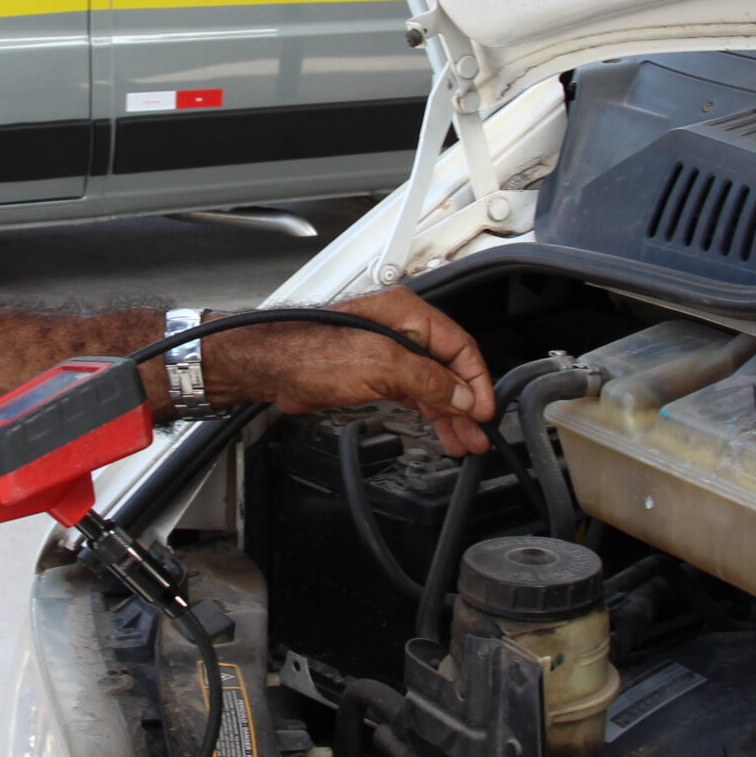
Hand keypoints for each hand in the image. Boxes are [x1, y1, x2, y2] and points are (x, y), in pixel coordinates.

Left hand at [202, 288, 494, 453]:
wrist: (272, 365)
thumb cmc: (311, 352)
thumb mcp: (382, 366)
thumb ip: (428, 382)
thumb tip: (462, 397)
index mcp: (408, 315)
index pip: (460, 347)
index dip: (476, 382)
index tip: (483, 411)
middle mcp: (401, 329)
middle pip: (448, 369)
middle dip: (465, 404)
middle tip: (477, 435)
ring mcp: (388, 351)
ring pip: (432, 385)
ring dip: (449, 414)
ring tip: (463, 441)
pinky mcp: (375, 372)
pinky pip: (414, 393)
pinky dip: (429, 412)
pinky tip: (440, 428)